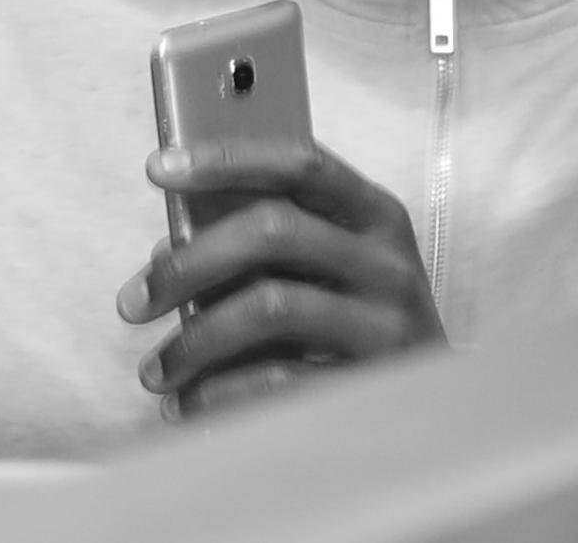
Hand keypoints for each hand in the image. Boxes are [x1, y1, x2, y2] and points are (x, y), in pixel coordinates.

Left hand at [114, 137, 445, 418]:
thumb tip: (166, 252)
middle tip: (131, 301)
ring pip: (270, 306)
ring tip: (154, 371)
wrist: (445, 419)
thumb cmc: (359, 326)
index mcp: (376, 215)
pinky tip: (189, 406)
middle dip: (188, 263)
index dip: (226, 157)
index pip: (300, 162)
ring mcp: (387, 327)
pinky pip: (280, 380)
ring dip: (193, 341)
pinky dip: (219, 394)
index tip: (158, 167)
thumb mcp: (325, 271)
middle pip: (274, 229)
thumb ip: (258, 248)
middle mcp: (389, 263)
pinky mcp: (375, 388)